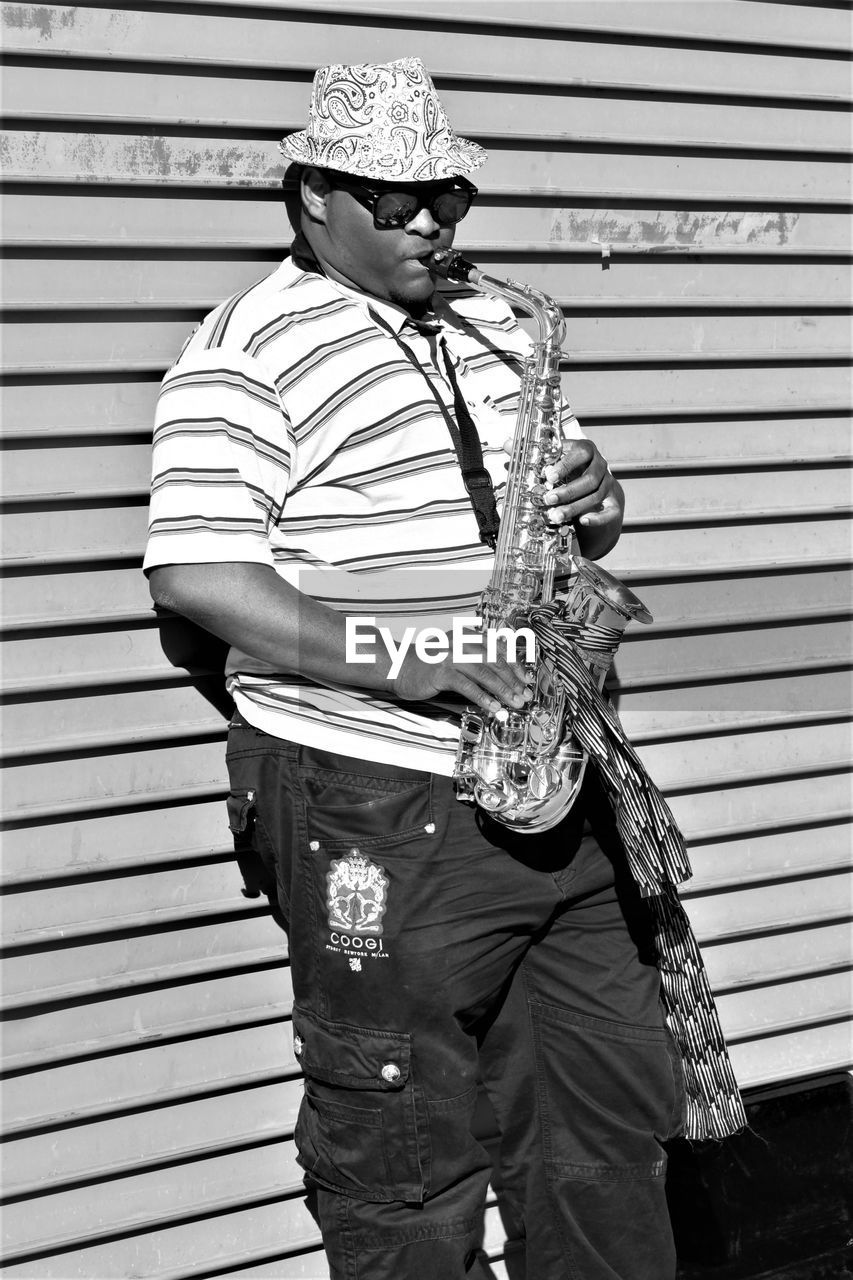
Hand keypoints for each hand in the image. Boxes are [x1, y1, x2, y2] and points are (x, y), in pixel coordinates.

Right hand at [388, 627, 532, 715]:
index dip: (516, 666)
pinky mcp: (442, 672)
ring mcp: (452, 656)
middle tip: (525, 695)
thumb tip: (502, 678)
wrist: (400, 667)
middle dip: (513, 681)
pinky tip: (493, 707)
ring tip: (514, 703)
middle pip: (495, 662)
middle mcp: (462, 642)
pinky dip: (483, 697)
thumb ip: (477, 661)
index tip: (527, 680)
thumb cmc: (430, 665)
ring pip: (485, 673)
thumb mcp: (456, 656)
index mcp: (468, 636)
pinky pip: (468, 686)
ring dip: (503, 690)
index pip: (499, 650)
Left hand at [541, 439, 621, 529]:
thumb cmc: (571, 472)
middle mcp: (600, 466)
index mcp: (587, 451)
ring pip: (595, 496)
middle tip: (549, 499)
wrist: (594, 487)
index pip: (581, 453)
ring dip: (574, 507)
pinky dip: (597, 518)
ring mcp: (609, 485)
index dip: (565, 465)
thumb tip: (534, 468)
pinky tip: (582, 521)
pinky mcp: (614, 503)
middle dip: (568, 491)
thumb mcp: (560, 463)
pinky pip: (610, 512)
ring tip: (556, 516)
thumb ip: (549, 464)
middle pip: (590, 478)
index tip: (550, 476)